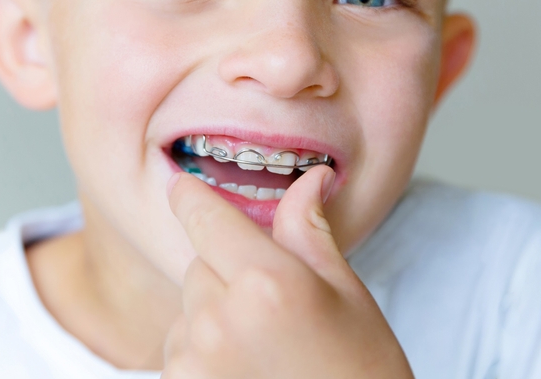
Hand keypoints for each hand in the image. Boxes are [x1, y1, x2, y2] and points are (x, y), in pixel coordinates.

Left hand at [163, 166, 413, 378]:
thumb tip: (307, 179)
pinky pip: (179, 351)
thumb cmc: (361, 373)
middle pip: (200, 264)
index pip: (205, 218)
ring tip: (264, 350)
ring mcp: (194, 361)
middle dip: (225, 271)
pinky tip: (246, 373)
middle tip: (272, 305)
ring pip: (187, 309)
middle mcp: (220, 319)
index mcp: (267, 283)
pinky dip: (202, 354)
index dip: (191, 197)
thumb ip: (310, 233)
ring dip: (210, 316)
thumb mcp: (347, 296)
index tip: (182, 186)